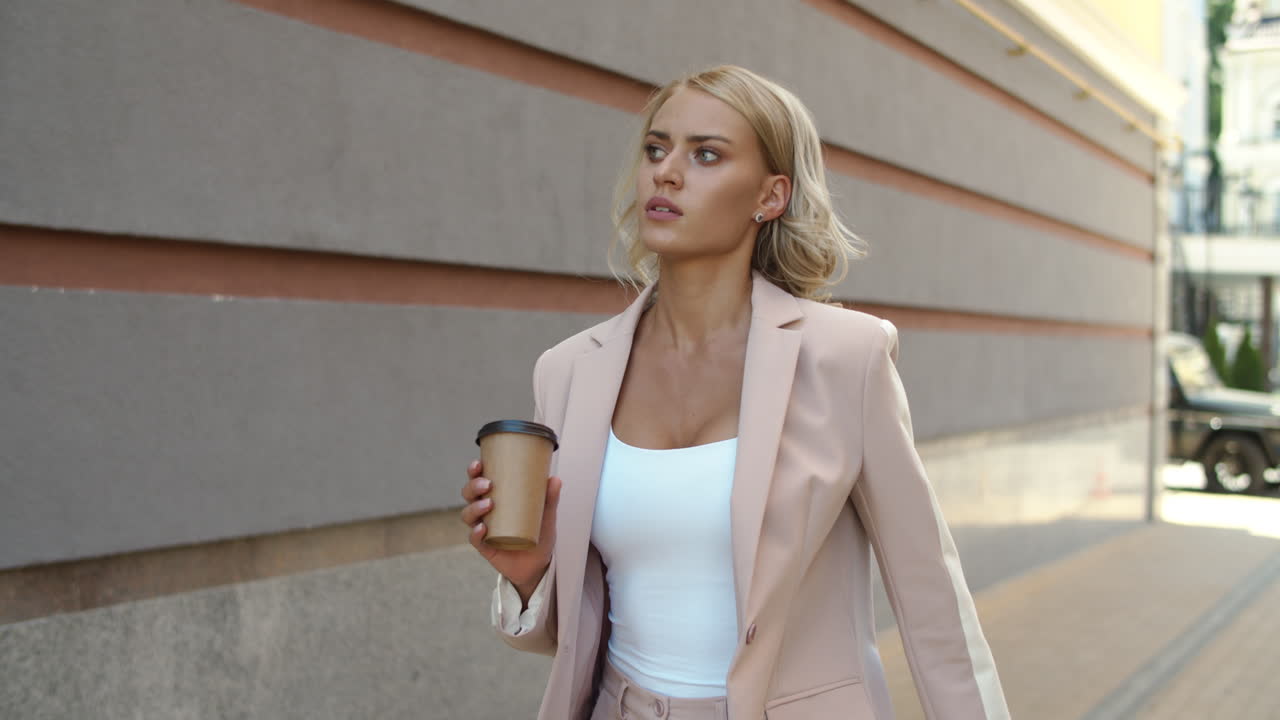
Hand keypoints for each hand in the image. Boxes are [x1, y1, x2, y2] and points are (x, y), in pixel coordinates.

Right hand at [460, 459, 560, 600]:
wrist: (539, 563)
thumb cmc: (538, 533)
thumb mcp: (546, 514)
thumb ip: (550, 498)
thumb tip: (555, 479)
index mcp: (496, 497)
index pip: (479, 480)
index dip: (474, 471)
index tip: (479, 463)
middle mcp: (485, 511)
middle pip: (469, 495)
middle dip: (473, 487)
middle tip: (487, 484)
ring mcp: (483, 529)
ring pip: (468, 515)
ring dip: (475, 507)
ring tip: (489, 504)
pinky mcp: (485, 547)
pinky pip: (475, 539)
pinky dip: (476, 533)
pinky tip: (483, 528)